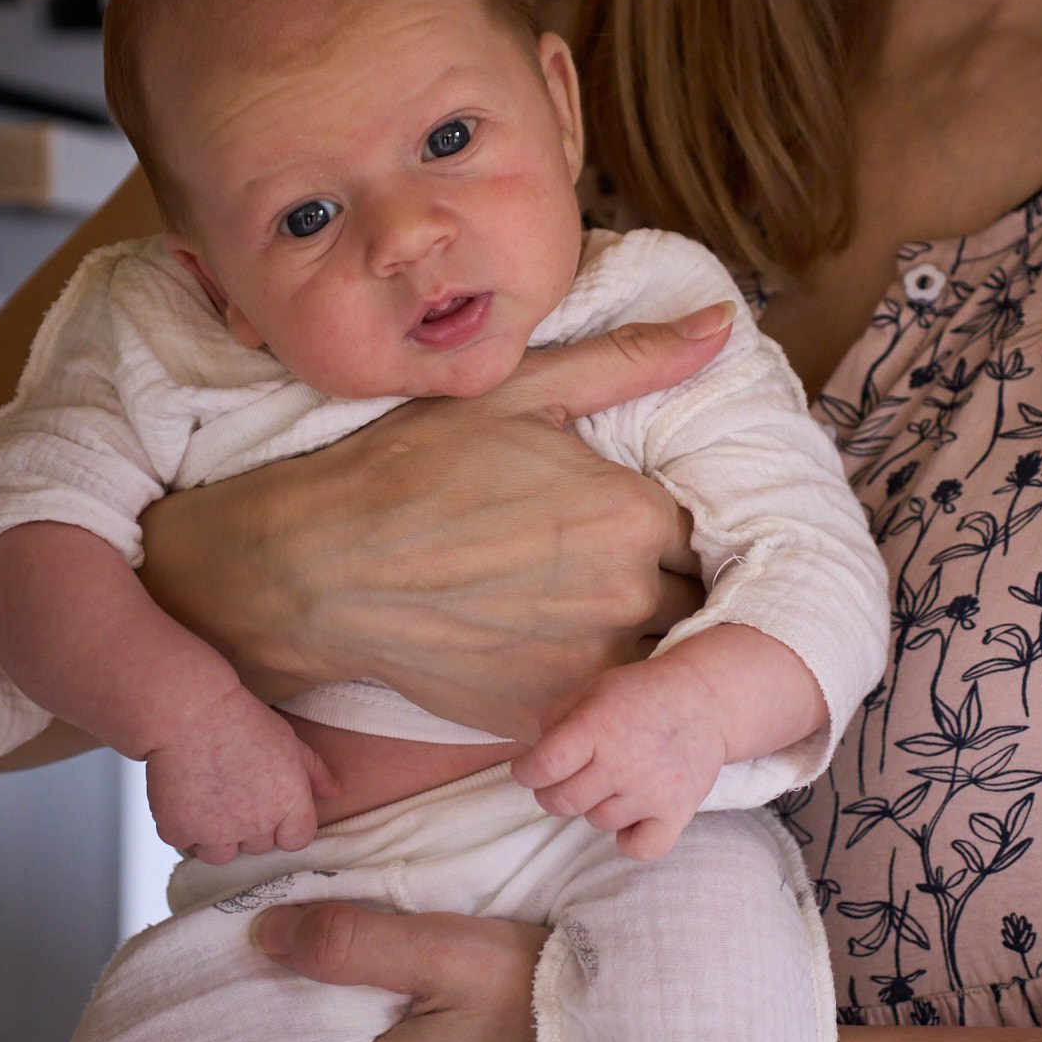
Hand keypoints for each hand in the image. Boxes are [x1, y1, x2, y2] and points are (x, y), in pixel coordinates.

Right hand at [138, 309, 729, 738]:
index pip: (707, 532)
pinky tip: (551, 659)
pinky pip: (608, 714)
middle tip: (607, 574)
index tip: (640, 526)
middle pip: (694, 600)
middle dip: (669, 587)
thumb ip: (632, 361)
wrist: (321, 567)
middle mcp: (628, 593)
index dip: (678, 529)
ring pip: (659, 662)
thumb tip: (720, 323)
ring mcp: (590, 666)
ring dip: (641, 645)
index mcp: (636, 512)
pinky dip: (597, 696)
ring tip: (584, 619)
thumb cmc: (412, 468)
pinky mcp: (549, 717)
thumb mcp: (520, 391)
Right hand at [144, 691, 333, 863]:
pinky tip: (184, 798)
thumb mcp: (290, 741)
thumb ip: (316, 771)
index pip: (296, 840)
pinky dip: (183, 827)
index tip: (268, 808)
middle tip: (233, 795)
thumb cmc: (243, 721)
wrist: (193, 713)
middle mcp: (257, 824)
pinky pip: (186, 842)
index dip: (284, 826)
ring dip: (216, 837)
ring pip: (222, 855)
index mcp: (289, 804)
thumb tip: (335, 791)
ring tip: (208, 803)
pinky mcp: (181, 830)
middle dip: (248, 828)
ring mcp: (218, 832)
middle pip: (258, 847)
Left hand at [511, 662, 721, 860]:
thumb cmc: (642, 693)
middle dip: (551, 793)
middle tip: (565, 779)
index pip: (543, 766)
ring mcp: (651, 792)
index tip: (529, 768)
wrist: (706, 700)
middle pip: (562, 802)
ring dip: (595, 806)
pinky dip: (629, 840)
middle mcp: (622, 763)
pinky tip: (632, 817)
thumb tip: (534, 753)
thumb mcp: (593, 689)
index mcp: (597, 727)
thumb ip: (557, 718)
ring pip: (597, 822)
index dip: (526, 772)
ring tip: (613, 782)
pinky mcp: (677, 813)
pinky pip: (639, 848)